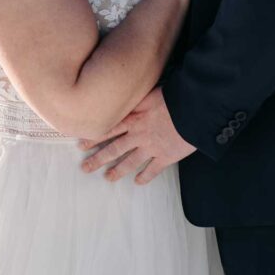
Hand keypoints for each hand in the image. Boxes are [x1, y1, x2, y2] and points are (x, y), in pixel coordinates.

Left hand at [79, 88, 195, 184]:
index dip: (94, 137)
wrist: (193, 110)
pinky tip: (138, 183)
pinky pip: (152, 170)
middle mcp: (139, 135)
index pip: (109, 129)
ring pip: (130, 162)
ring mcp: (151, 147)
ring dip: (117, 171)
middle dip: (98, 159)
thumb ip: (135, 98)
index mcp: (134, 118)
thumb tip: (121, 95)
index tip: (80, 144)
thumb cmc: (172, 97)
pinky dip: (145, 177)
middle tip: (85, 168)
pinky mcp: (165, 156)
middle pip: (114, 149)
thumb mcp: (149, 92)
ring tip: (107, 178)